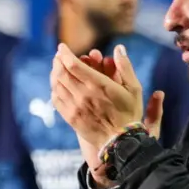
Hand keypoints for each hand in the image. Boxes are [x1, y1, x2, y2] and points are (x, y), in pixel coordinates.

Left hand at [51, 43, 161, 185]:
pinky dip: (54, 89)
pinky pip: (56, 100)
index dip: (65, 53)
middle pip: (62, 73)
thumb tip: (119, 48)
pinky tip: (57, 85)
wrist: (120, 141)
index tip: (62, 47)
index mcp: (98, 85)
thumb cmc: (129, 113)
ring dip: (55, 73)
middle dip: (58, 61)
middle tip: (59, 55)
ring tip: (57, 67)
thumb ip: (125, 67)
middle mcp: (83, 95)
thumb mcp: (134, 89)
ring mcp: (74, 107)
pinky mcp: (70, 117)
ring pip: (57, 85)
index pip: (73, 65)